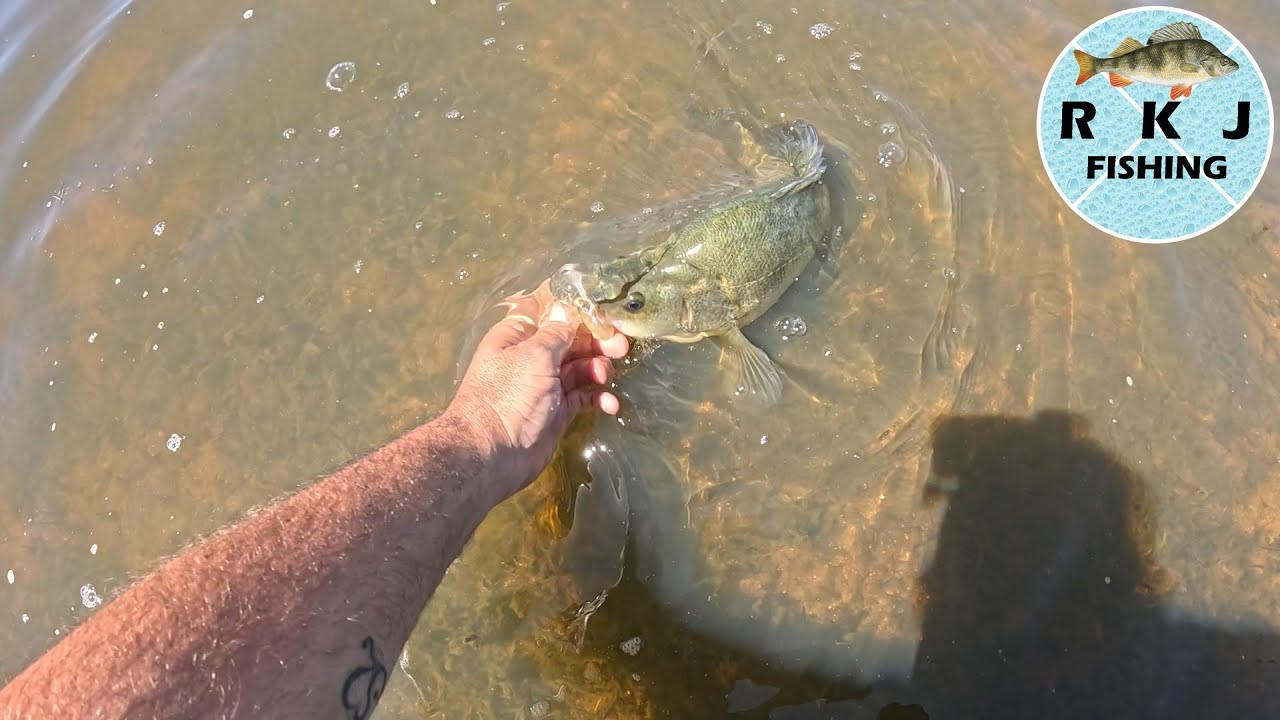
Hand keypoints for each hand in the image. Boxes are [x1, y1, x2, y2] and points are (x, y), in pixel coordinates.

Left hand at [445, 290, 628, 500]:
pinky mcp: (558, 410)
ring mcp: (546, 384)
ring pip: (581, 368)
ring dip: (598, 369)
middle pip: (572, 341)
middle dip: (597, 343)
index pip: (553, 315)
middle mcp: (532, 356)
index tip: (606, 316)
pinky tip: (609, 404)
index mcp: (519, 336)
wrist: (493, 453)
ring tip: (605, 376)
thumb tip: (566, 307)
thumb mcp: (534, 355)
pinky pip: (584, 396)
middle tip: (620, 347)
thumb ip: (557, 332)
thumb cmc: (509, 396)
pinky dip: (598, 397)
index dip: (579, 314)